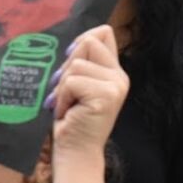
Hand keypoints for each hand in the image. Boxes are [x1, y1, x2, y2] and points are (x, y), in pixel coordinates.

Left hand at [47, 25, 129, 158]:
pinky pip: (72, 81)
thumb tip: (75, 43)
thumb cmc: (72, 118)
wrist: (76, 151)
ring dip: (63, 86)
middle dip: (67, 66)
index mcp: (115, 71)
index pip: (104, 32)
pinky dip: (62, 97)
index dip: (82, 39)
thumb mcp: (78, 84)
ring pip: (76, 64)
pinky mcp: (106, 95)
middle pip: (88, 43)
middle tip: (67, 92)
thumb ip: (82, 63)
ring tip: (68, 104)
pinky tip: (68, 111)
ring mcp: (115, 85)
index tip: (69, 59)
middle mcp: (120, 76)